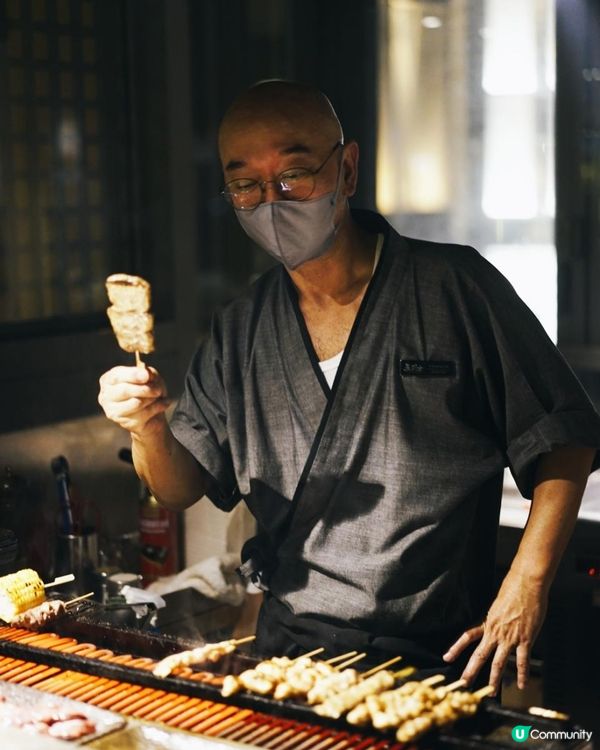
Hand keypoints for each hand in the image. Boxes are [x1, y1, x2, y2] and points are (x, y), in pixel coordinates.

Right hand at [98, 366, 169, 436]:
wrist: (153, 414)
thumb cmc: (148, 390)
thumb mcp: (149, 376)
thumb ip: (147, 373)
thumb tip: (146, 374)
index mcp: (109, 380)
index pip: (117, 376)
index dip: (132, 375)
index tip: (146, 375)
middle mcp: (106, 396)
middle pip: (125, 390)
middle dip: (146, 388)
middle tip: (158, 390)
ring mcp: (114, 411)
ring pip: (136, 403)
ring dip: (152, 398)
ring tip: (158, 397)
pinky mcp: (125, 423)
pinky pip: (144, 414)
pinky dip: (158, 407)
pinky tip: (163, 404)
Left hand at [442, 572, 547, 694]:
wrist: (527, 583)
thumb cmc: (513, 589)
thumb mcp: (498, 604)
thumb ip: (496, 617)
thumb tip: (494, 623)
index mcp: (487, 622)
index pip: (467, 637)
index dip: (456, 648)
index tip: (446, 657)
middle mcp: (495, 632)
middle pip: (480, 655)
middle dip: (471, 671)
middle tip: (464, 684)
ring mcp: (510, 637)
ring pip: (499, 662)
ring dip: (494, 679)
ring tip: (491, 692)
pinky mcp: (525, 639)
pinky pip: (522, 660)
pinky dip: (522, 674)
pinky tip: (521, 685)